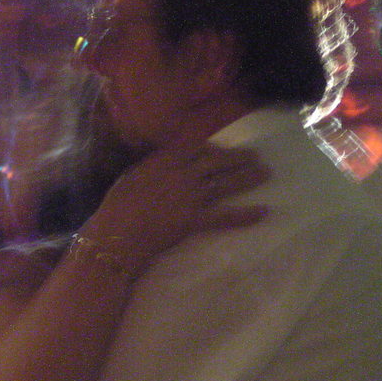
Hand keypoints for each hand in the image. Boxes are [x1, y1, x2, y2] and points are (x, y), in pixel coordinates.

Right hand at [78, 143, 268, 273]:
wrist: (117, 231)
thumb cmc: (117, 205)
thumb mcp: (133, 175)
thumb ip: (153, 167)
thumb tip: (164, 164)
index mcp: (166, 159)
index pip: (199, 149)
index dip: (215, 150)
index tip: (223, 153)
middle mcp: (184, 173)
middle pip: (218, 161)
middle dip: (239, 158)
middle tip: (255, 158)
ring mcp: (191, 196)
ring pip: (226, 183)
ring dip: (248, 177)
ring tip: (265, 173)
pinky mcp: (195, 219)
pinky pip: (225, 216)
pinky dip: (246, 215)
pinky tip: (264, 211)